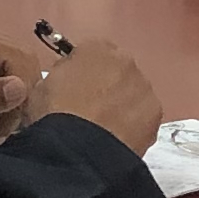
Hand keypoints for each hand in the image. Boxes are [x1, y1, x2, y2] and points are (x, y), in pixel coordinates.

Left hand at [0, 27, 35, 139]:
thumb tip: (23, 88)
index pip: (15, 57)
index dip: (24, 87)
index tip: (15, 120)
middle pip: (21, 62)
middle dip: (22, 97)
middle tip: (11, 128)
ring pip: (18, 71)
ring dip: (17, 101)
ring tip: (2, 129)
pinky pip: (7, 78)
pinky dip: (9, 100)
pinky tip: (1, 120)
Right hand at [31, 36, 164, 153]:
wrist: (77, 149)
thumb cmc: (53, 114)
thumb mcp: (42, 86)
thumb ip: (62, 74)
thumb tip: (70, 79)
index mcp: (96, 48)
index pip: (92, 52)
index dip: (83, 71)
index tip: (75, 88)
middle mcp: (125, 61)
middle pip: (118, 71)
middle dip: (108, 86)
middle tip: (91, 110)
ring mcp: (144, 87)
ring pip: (134, 93)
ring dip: (123, 105)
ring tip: (105, 129)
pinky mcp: (155, 115)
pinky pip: (143, 117)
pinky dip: (134, 126)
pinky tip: (117, 140)